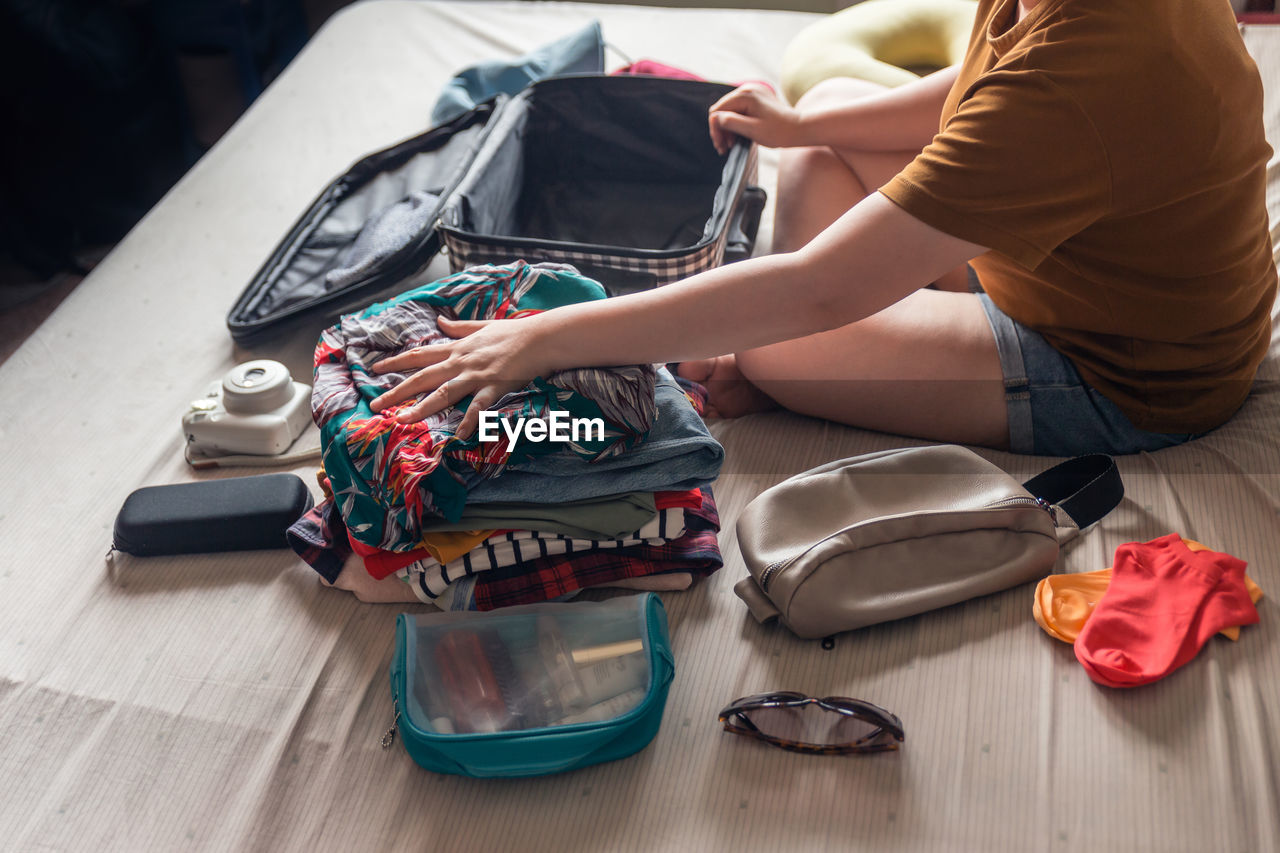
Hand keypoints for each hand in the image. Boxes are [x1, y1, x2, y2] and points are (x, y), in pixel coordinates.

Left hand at [369, 315, 547, 436]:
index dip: (395, 362)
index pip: (419, 355)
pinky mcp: (494, 386)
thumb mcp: (481, 326)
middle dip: (397, 391)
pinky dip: (470, 420)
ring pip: (443, 393)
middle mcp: (460, 362)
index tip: (375, 370)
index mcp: (456, 348)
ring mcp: (476, 375)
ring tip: (402, 421)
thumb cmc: (514, 332)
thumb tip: (439, 321)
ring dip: (421, 408)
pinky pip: (478, 406)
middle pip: (422, 377)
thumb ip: (458, 327)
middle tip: (375, 404)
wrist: (539, 337)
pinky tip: (461, 435)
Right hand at [708, 83, 804, 154]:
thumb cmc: (779, 131)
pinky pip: (739, 109)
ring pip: (730, 110)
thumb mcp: (752, 130)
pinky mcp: (757, 98)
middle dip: (721, 130)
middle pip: (722, 110)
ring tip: (731, 144)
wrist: (799, 128)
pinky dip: (736, 122)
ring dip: (728, 128)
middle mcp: (747, 89)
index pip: (717, 111)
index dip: (716, 130)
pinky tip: (739, 135)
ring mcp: (753, 92)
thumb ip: (731, 122)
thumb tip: (715, 118)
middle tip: (724, 148)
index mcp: (745, 95)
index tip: (721, 146)